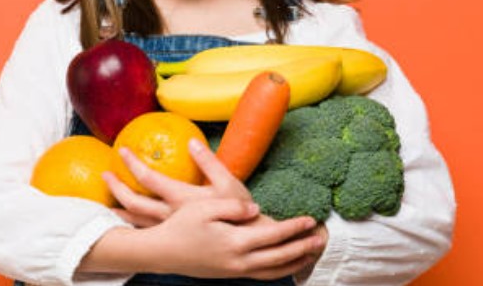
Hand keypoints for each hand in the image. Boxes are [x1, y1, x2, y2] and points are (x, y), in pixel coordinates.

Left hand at [104, 138, 251, 226]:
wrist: (247, 245)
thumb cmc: (241, 214)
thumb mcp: (229, 184)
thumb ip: (209, 162)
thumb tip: (191, 141)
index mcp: (181, 199)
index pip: (149, 178)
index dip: (133, 163)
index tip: (121, 150)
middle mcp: (170, 216)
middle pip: (134, 202)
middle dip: (116, 188)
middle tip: (105, 175)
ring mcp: (170, 231)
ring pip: (136, 222)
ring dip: (119, 211)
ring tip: (106, 205)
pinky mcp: (173, 240)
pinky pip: (146, 233)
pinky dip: (132, 227)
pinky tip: (127, 224)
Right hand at [141, 199, 325, 278]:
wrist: (162, 253)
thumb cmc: (181, 226)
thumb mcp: (205, 207)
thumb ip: (233, 207)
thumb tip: (256, 209)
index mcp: (235, 241)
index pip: (274, 235)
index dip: (294, 227)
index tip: (310, 219)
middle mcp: (239, 260)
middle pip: (279, 256)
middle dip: (302, 247)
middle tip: (320, 239)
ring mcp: (235, 270)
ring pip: (273, 270)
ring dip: (294, 262)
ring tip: (309, 254)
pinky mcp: (230, 273)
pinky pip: (261, 275)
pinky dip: (278, 270)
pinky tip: (283, 264)